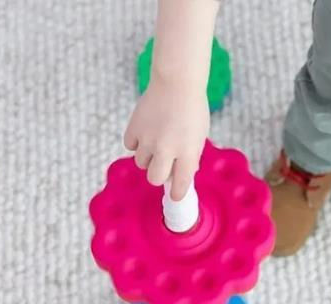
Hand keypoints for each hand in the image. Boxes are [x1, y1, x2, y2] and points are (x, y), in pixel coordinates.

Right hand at [124, 78, 208, 200]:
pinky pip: (130, 146)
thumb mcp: (199, 137)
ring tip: (156, 141)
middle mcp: (166, 149)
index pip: (179, 185)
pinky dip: (136, 143)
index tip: (175, 195)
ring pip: (141, 163)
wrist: (177, 82)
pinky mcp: (134, 128)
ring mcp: (148, 139)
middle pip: (154, 179)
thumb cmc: (191, 110)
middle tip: (163, 164)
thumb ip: (190, 158)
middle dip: (159, 174)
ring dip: (148, 157)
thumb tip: (179, 178)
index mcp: (187, 153)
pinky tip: (146, 132)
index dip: (177, 193)